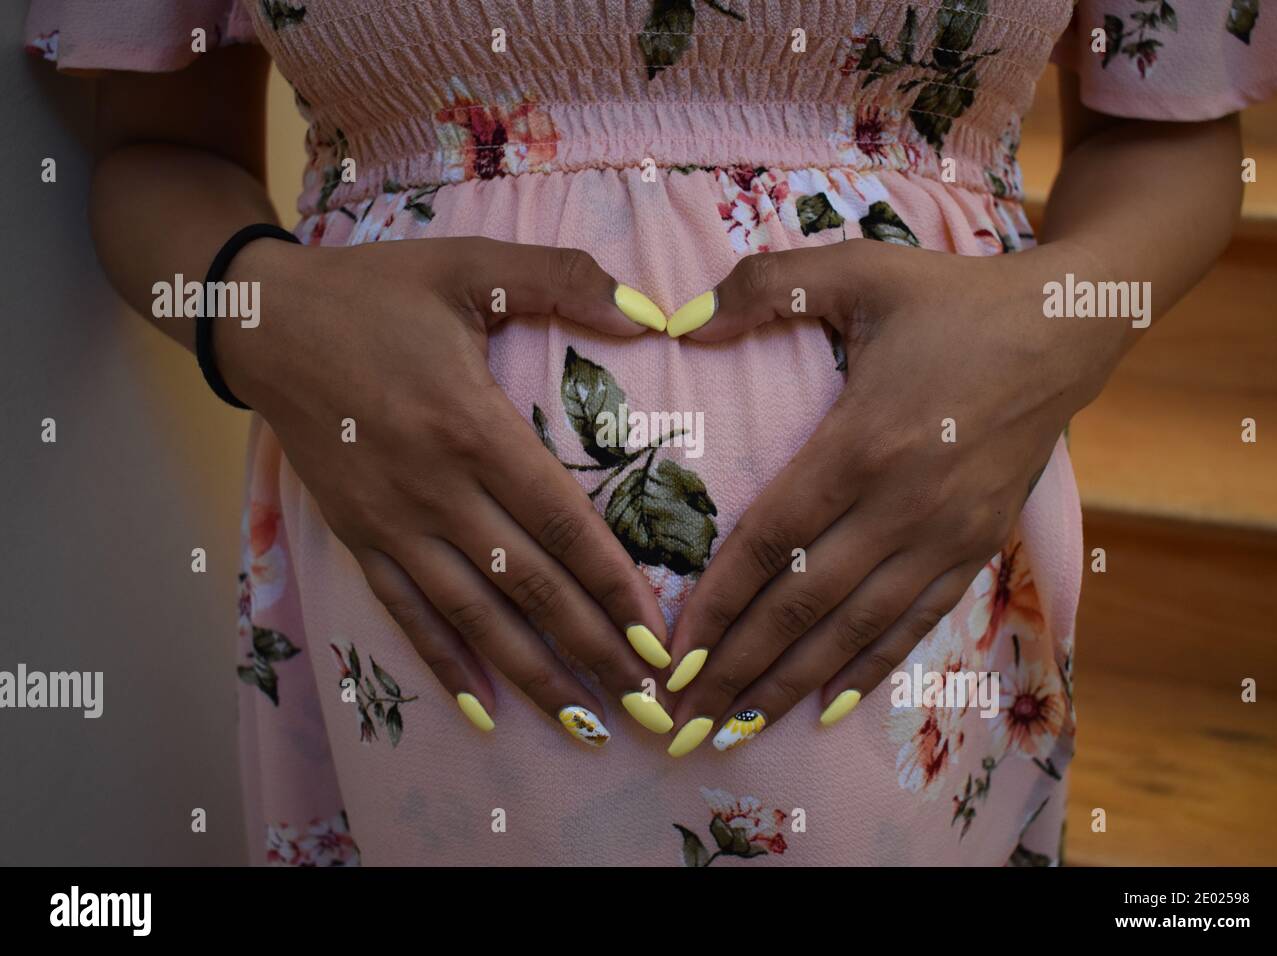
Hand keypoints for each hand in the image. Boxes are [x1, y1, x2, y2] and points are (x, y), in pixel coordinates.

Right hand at [219, 236, 678, 744]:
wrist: (264, 322)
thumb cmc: (375, 293)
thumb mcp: (470, 267)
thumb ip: (562, 280)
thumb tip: (649, 313)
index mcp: (471, 426)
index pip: (561, 524)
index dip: (613, 586)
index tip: (659, 638)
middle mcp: (434, 489)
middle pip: (527, 585)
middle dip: (592, 649)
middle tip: (647, 704)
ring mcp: (391, 522)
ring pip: (472, 616)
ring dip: (531, 675)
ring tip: (586, 723)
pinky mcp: (358, 538)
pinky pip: (406, 614)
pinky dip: (444, 665)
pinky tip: (482, 709)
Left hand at [662, 239, 1120, 755]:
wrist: (1067, 330)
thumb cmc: (952, 300)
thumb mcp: (858, 269)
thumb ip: (765, 286)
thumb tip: (679, 321)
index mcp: (862, 442)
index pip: (771, 544)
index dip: (716, 606)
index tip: (670, 655)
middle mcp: (903, 505)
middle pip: (802, 605)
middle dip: (736, 668)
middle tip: (678, 721)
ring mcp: (945, 536)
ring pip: (853, 630)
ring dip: (789, 685)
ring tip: (733, 730)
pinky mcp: (976, 549)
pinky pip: (912, 625)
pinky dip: (866, 670)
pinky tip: (823, 708)